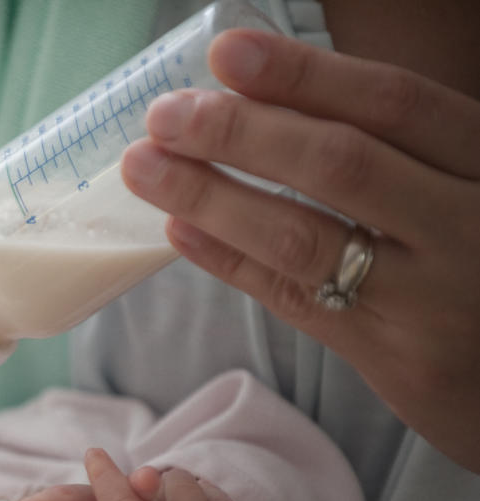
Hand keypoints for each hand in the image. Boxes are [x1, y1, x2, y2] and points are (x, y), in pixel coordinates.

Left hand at [121, 29, 479, 471]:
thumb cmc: (477, 259)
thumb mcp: (466, 186)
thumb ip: (395, 149)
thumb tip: (264, 97)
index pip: (392, 104)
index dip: (304, 74)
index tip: (226, 52)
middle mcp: (467, 226)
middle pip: (339, 165)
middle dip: (239, 133)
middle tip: (164, 116)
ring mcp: (429, 298)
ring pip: (304, 238)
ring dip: (212, 196)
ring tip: (145, 167)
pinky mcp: (394, 359)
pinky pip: (293, 299)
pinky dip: (230, 260)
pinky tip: (180, 230)